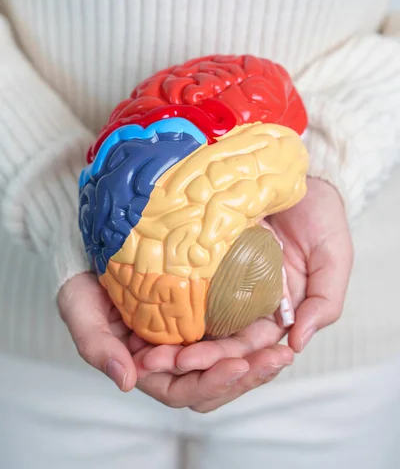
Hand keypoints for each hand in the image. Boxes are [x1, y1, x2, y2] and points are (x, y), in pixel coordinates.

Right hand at [57, 272, 292, 407]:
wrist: (97, 240)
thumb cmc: (82, 276)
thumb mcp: (78, 307)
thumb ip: (96, 345)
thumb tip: (127, 381)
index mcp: (145, 364)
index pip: (180, 390)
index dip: (209, 383)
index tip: (237, 365)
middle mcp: (172, 354)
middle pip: (214, 380)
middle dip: (246, 375)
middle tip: (276, 358)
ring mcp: (191, 332)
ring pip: (230, 358)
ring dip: (258, 358)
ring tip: (284, 348)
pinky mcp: (206, 308)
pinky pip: (235, 328)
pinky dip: (255, 330)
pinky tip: (277, 322)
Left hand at [139, 177, 352, 374]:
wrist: (298, 175)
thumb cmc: (320, 216)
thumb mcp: (333, 258)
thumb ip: (324, 302)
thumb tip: (299, 342)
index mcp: (276, 311)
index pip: (250, 347)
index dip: (222, 359)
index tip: (192, 362)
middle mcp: (246, 301)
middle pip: (217, 339)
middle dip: (189, 356)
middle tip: (155, 362)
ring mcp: (223, 279)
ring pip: (197, 319)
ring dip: (172, 338)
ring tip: (143, 351)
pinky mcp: (205, 255)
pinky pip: (186, 281)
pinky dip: (167, 299)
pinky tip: (141, 313)